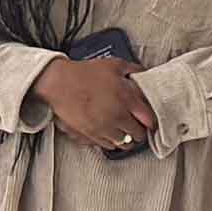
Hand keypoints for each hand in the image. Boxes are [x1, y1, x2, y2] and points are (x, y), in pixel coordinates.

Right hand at [33, 54, 155, 156]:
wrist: (60, 83)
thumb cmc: (86, 73)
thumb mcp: (114, 65)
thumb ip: (133, 70)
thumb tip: (144, 74)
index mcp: (126, 99)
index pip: (149, 120)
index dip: (151, 122)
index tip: (149, 120)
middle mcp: (117, 116)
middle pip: (138, 135)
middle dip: (140, 131)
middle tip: (137, 127)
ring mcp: (104, 128)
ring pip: (124, 144)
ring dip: (127, 139)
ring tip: (125, 132)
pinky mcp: (90, 135)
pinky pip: (108, 145)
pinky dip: (112, 142)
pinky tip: (111, 133)